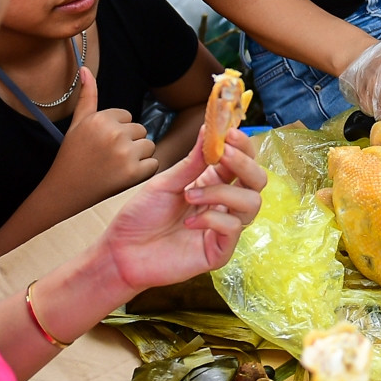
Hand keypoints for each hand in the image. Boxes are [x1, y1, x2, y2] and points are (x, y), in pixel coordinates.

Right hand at [47, 66, 160, 203]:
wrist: (65, 190)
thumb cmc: (72, 155)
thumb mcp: (77, 123)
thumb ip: (87, 95)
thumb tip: (85, 68)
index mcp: (102, 118)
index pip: (128, 117)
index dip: (116, 132)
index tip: (101, 144)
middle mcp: (114, 133)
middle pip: (141, 131)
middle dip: (129, 143)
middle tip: (108, 157)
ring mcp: (125, 154)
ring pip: (149, 146)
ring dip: (138, 157)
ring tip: (116, 166)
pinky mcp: (134, 173)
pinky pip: (154, 164)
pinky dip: (143, 172)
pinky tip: (123, 176)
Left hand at [96, 124, 266, 295]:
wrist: (123, 251)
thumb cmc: (142, 216)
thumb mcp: (166, 182)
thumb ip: (192, 161)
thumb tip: (208, 129)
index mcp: (213, 182)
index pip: (243, 161)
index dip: (242, 146)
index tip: (230, 133)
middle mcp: (224, 204)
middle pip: (257, 180)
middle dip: (244, 164)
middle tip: (224, 154)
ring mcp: (224, 228)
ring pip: (251, 203)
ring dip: (222, 193)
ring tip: (189, 196)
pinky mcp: (220, 251)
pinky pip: (233, 228)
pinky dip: (212, 219)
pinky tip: (188, 223)